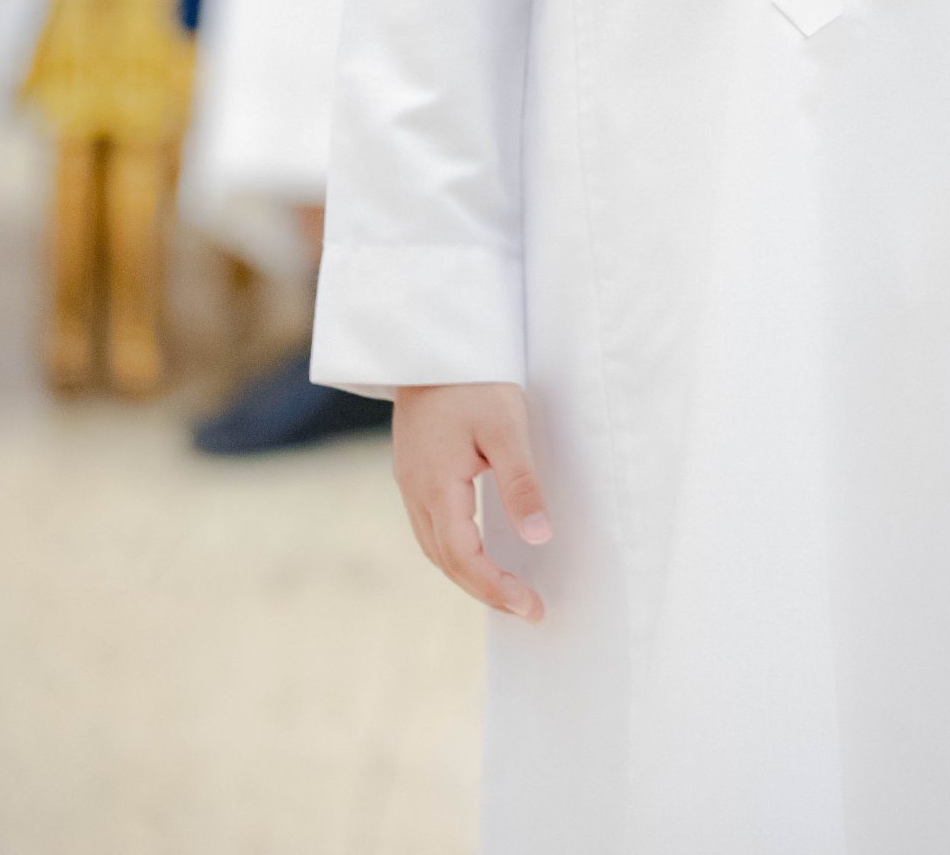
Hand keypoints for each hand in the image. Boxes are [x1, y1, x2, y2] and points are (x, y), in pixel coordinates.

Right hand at [392, 383, 551, 622]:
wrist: (429, 339)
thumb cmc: (472, 379)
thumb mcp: (505, 427)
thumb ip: (520, 484)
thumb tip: (539, 538)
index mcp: (436, 486)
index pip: (464, 557)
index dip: (496, 588)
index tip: (531, 607)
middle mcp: (415, 491)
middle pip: (446, 560)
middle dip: (485, 590)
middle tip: (527, 609)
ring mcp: (410, 481)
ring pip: (435, 547)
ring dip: (468, 574)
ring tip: (507, 590)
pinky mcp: (414, 470)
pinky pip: (431, 526)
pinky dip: (456, 550)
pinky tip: (478, 551)